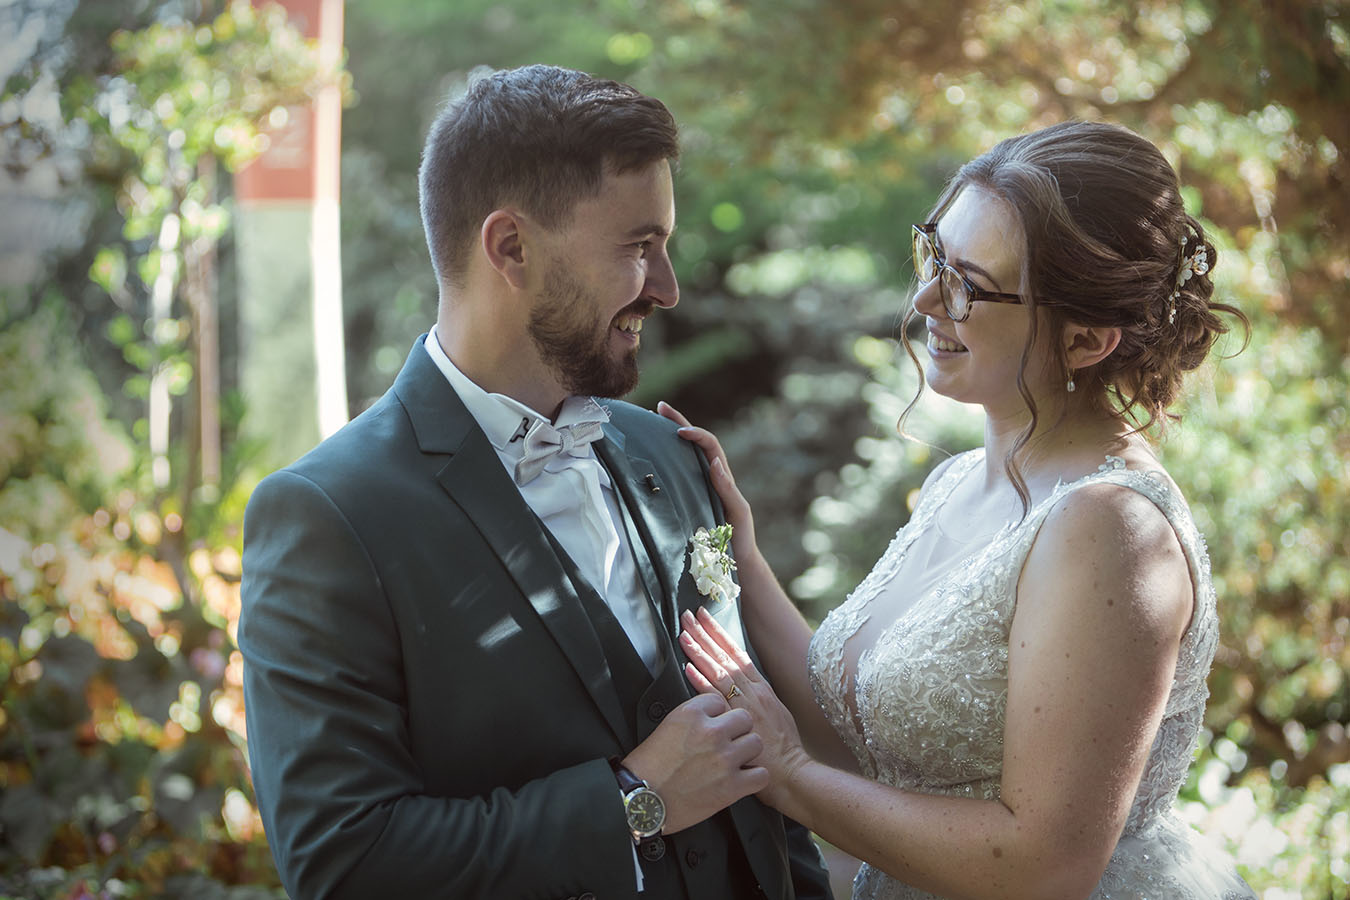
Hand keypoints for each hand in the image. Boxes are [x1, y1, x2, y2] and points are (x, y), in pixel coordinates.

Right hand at [622, 692, 767, 833]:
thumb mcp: (667, 726)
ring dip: (747, 752)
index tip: (715, 723)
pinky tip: (743, 779)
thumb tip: (710, 713)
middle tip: (728, 742)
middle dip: (737, 730)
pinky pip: (760, 774)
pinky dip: (754, 778)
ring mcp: (724, 759)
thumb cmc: (649, 767)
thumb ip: (693, 716)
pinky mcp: (731, 786)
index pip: (720, 700)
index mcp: (692, 714)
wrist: (642, 800)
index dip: (718, 714)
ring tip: (735, 760)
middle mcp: (711, 732)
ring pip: (756, 743)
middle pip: (745, 718)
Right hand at [656, 401, 758, 566]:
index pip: (709, 445)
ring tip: (652, 422)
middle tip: (659, 407)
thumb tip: (715, 462)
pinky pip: (678, 474)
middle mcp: (710, 477)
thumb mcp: (737, 511)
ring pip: (685, 455)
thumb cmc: (739, 537)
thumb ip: (727, 488)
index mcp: (722, 477)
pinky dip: (666, 459)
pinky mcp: (690, 498)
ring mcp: (700, 486)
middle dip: (678, 421)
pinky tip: (651, 455)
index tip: (678, 430)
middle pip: (696, 442)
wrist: (737, 559)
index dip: (695, 433)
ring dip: (670, 435)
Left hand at [679, 607, 810, 810]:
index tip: (705, 618)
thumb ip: (759, 701)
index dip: (719, 634)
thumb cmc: (784, 750)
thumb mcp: (776, 716)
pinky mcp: (737, 720)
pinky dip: (701, 680)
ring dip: (699, 651)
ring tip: (684, 635)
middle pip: (725, 656)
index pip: (737, 653)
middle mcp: (753, 691)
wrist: (793, 773)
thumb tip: (745, 690)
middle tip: (689, 616)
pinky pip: (714, 697)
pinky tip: (688, 668)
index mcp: (762, 688)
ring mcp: (744, 704)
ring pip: (718, 671)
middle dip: (705, 634)